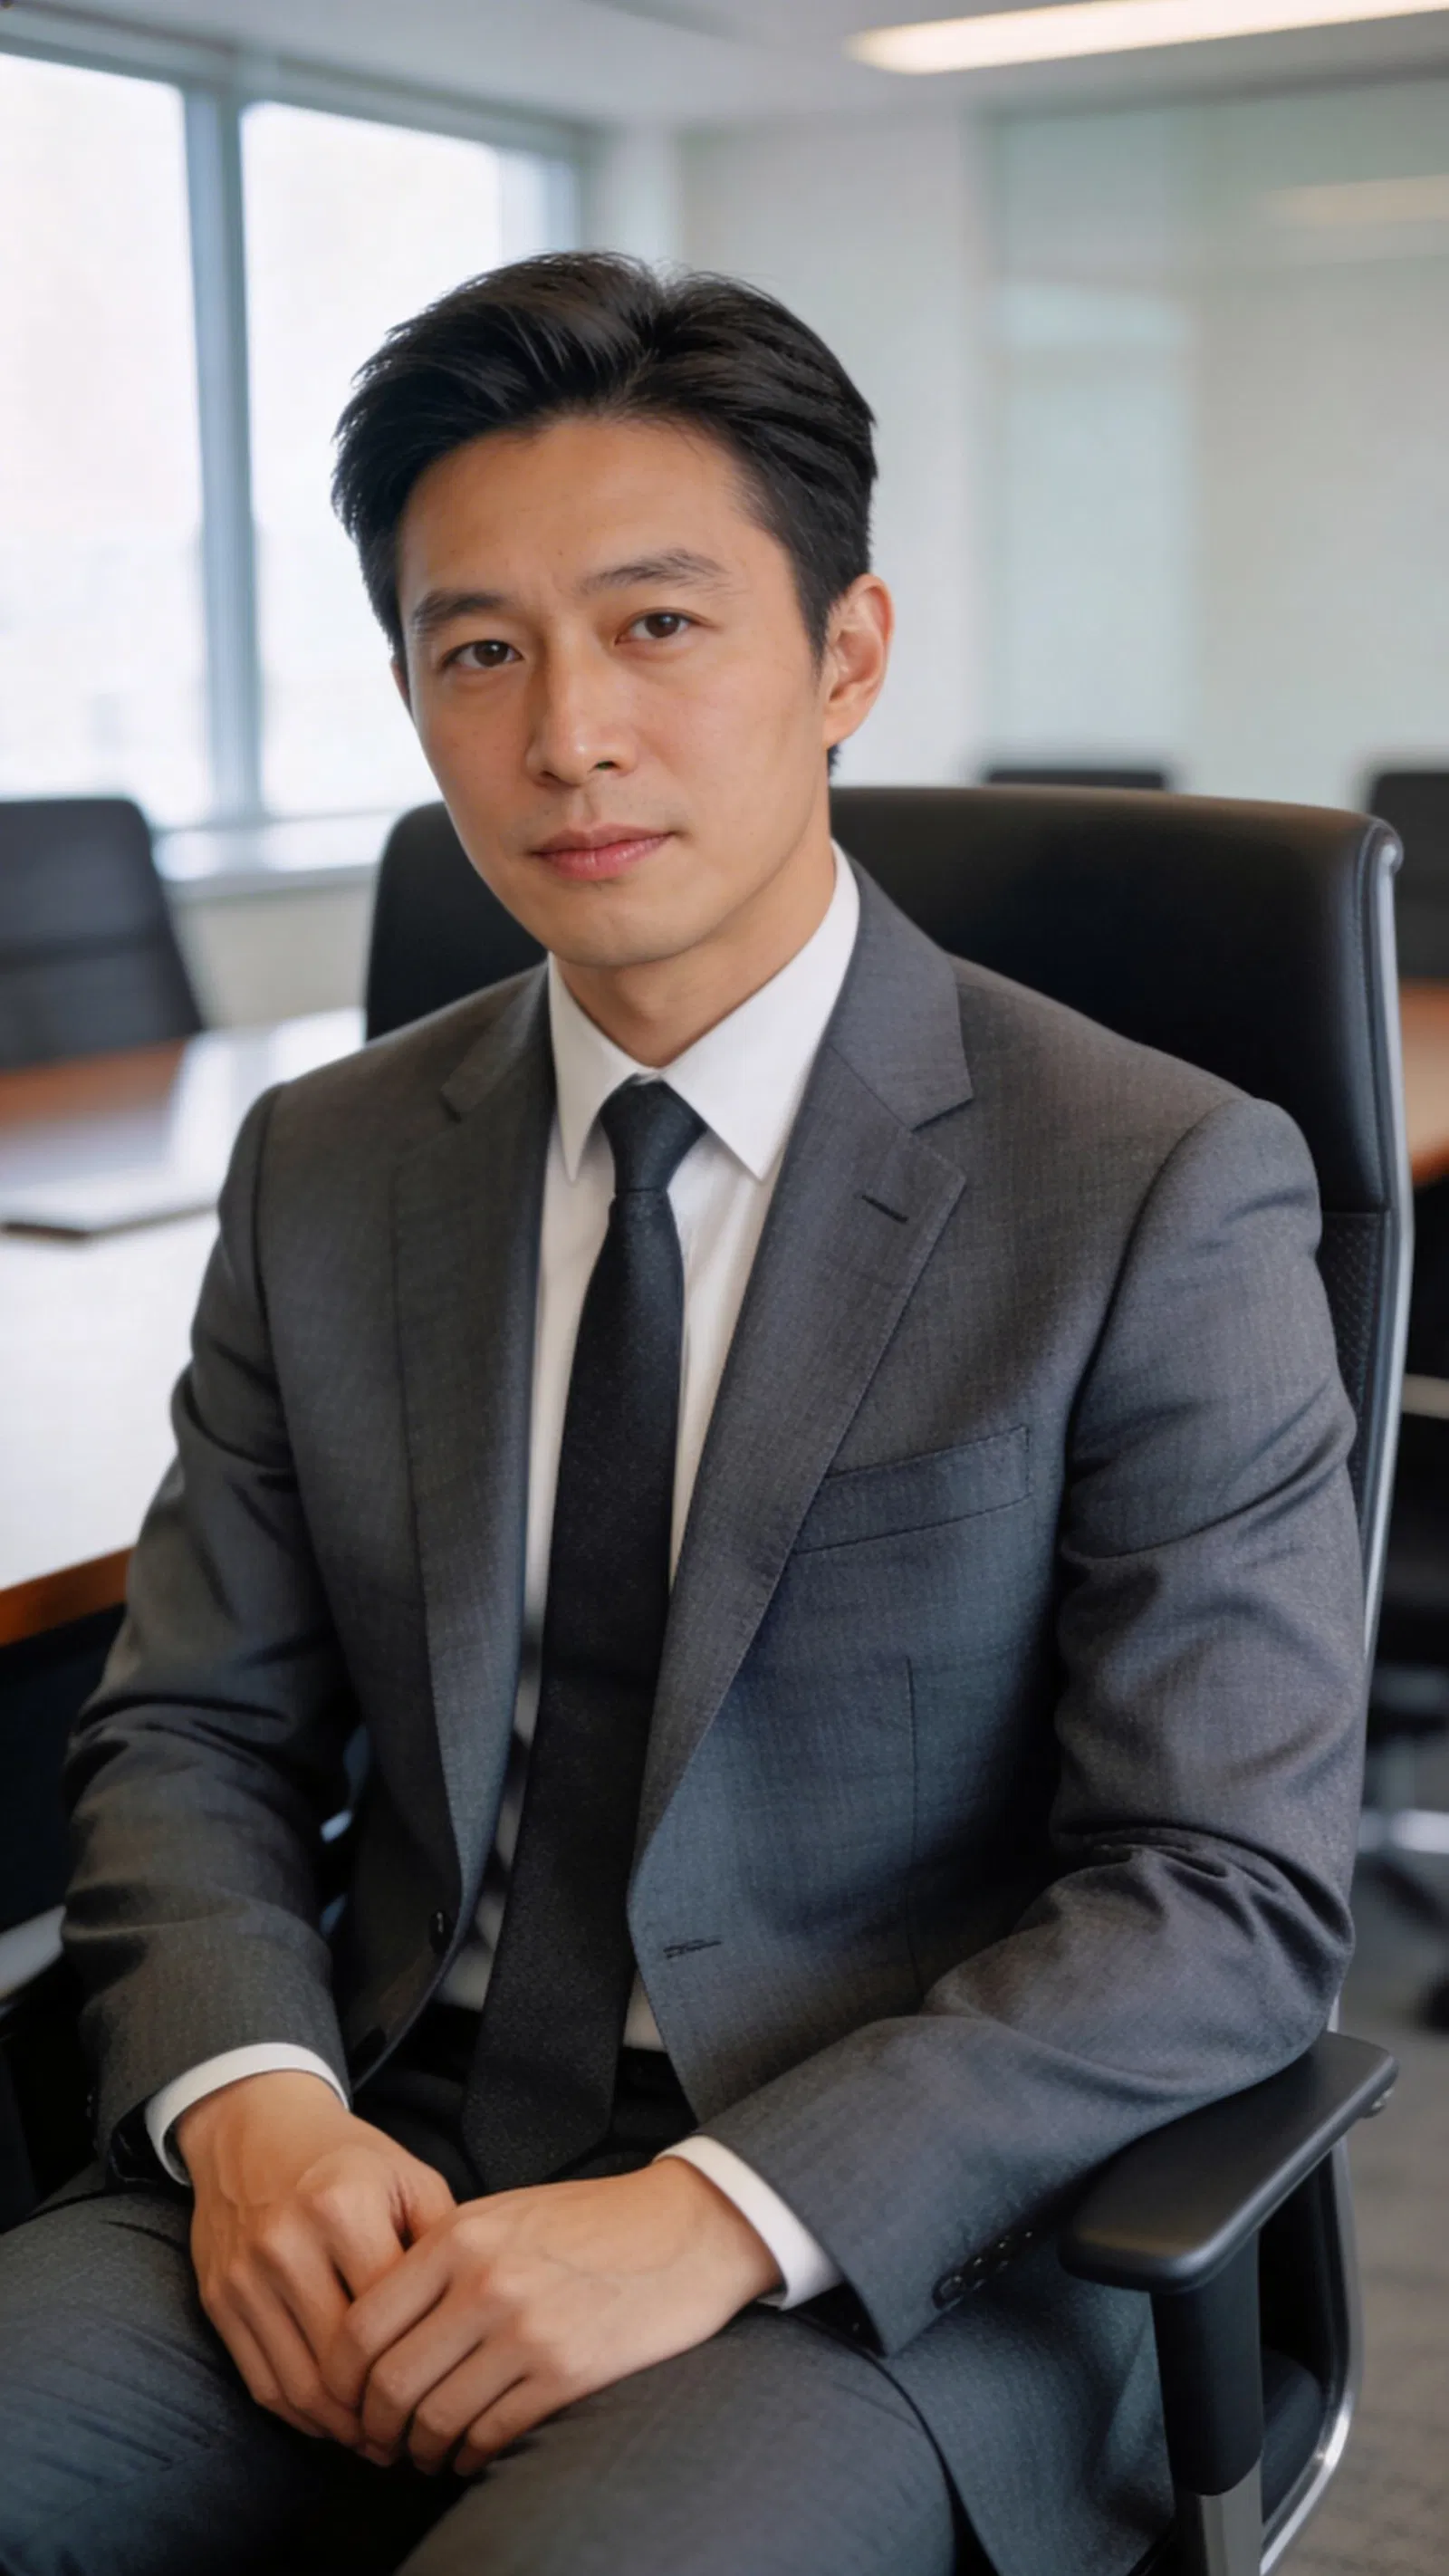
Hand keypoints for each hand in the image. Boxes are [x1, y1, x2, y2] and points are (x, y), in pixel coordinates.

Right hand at [178, 2070, 454, 2454]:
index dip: (421, 2362)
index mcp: (342, 2206)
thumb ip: (443, 2243)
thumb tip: (471, 2322)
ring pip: (299, 2386)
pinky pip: (262, 2382)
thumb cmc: (349, 2158)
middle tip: (416, 2433)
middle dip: (382, 2411)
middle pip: (341, 2362)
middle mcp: (286, 2243)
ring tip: (379, 2440)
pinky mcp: (218, 2300)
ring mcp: (245, 2276)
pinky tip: (335, 2420)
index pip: (389, 2314)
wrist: (254, 2127)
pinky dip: (301, 2415)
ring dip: (342, 2428)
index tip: (450, 2390)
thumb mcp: (409, 2178)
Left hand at [323, 2158, 780, 2474]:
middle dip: (373, 2427)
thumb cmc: (589, 2223)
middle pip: (389, 2382)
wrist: (685, 2230)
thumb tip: (378, 2328)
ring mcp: (526, 2330)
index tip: (346, 2401)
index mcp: (458, 2237)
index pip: (362, 2325)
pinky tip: (470, 2452)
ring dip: (420, 2449)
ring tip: (424, 2452)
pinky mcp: (566, 2373)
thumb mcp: (502, 2215)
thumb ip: (441, 2258)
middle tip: (378, 2441)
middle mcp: (483, 2283)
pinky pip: (490, 2435)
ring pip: (434, 2418)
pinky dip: (468, 2456)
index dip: (340, 2379)